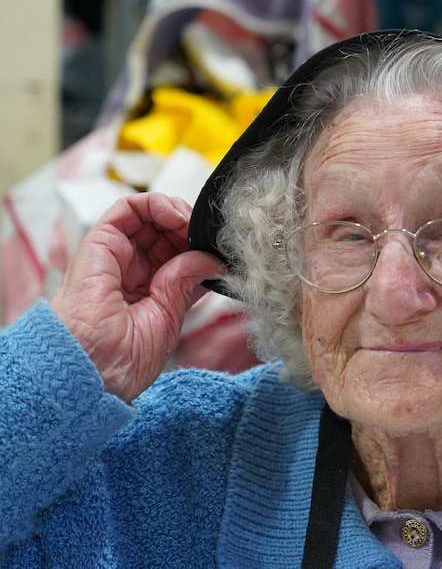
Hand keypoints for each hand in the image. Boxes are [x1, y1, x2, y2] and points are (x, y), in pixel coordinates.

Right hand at [51, 193, 223, 401]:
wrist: (90, 369)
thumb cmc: (121, 359)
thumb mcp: (168, 317)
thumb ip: (187, 282)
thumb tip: (213, 260)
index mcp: (149, 291)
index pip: (180, 256)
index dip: (200, 247)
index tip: (220, 252)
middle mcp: (132, 270)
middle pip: (167, 233)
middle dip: (192, 228)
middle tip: (210, 236)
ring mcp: (117, 256)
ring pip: (149, 217)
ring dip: (177, 212)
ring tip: (193, 226)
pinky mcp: (100, 243)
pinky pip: (127, 209)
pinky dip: (155, 204)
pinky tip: (175, 217)